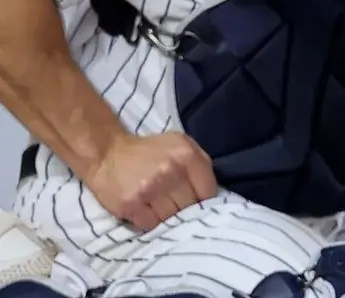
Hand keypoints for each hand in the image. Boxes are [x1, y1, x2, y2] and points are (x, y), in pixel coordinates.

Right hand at [87, 131, 215, 232]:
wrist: (107, 153)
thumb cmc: (149, 151)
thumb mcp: (181, 145)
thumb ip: (200, 165)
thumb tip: (211, 195)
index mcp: (187, 156)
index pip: (208, 192)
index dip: (205, 202)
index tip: (199, 205)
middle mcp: (170, 172)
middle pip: (190, 208)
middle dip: (186, 211)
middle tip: (179, 210)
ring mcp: (149, 190)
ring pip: (171, 218)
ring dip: (169, 219)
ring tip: (163, 211)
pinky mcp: (130, 205)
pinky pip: (151, 225)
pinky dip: (151, 223)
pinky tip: (148, 213)